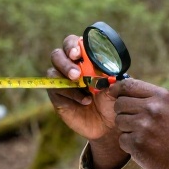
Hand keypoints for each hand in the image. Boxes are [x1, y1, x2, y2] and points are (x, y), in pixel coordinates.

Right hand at [47, 36, 127, 168]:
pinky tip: (85, 101)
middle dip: (65, 62)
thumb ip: (109, 74)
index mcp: (84, 58)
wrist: (109, 124)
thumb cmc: (112, 101)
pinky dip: (71, 94)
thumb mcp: (115, 86)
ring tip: (80, 84)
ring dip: (65, 76)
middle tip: (76, 74)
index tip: (78, 54)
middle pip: (57, 55)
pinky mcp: (58, 97)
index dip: (72, 45)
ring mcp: (62, 82)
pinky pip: (56, 90)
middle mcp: (70, 67)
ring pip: (52, 72)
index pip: (72, 44)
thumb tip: (105, 66)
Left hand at [112, 78, 168, 168]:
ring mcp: (143, 126)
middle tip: (136, 123)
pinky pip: (122, 140)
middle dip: (123, 112)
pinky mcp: (137, 144)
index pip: (129, 85)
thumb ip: (156, 99)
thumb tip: (130, 90)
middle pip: (120, 103)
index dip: (117, 88)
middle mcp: (152, 108)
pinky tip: (146, 148)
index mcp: (163, 96)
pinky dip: (130, 145)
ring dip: (128, 129)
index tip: (112, 92)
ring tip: (146, 136)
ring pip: (119, 122)